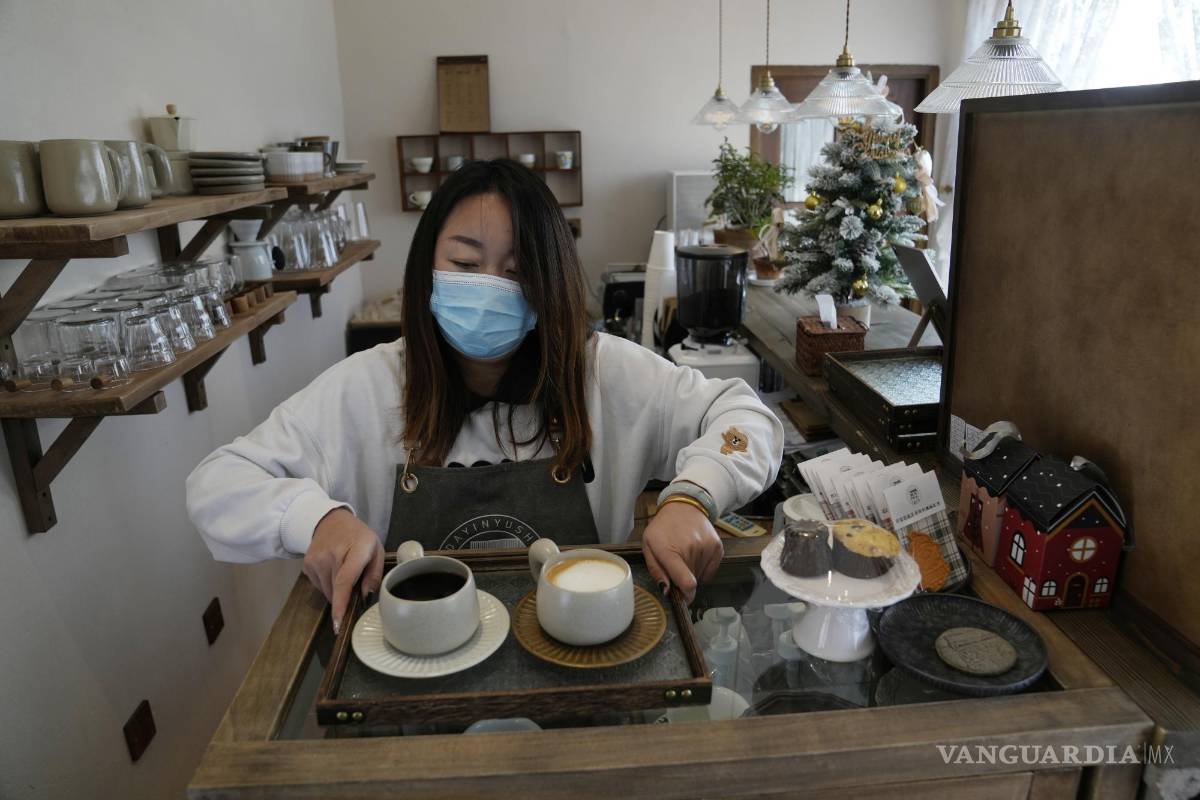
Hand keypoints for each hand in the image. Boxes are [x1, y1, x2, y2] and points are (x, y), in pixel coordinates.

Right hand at [303, 508, 384, 633]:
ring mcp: (316, 560)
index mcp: (355, 550)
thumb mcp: (376, 550)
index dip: (341, 604)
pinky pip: (319, 586)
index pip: (344, 581)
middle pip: (336, 591)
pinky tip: (333, 570)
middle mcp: (332, 555)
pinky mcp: (307, 565)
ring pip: (327, 591)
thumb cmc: (358, 537)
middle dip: (346, 597)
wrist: (332, 521)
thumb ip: (374, 574)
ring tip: (344, 571)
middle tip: (356, 582)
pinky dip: (327, 584)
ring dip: (336, 590)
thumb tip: (366, 597)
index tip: (338, 622)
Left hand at [642, 501, 722, 604]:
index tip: (682, 597)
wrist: (685, 507)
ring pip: (701, 577)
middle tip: (676, 566)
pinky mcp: (717, 547)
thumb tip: (667, 591)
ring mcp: (706, 547)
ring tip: (685, 555)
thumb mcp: (649, 546)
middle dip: (683, 580)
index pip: (686, 582)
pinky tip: (695, 555)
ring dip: (693, 573)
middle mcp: (691, 549)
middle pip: (692, 582)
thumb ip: (656, 571)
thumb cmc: (663, 529)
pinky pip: (711, 571)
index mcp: (670, 551)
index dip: (685, 596)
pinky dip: (703, 568)